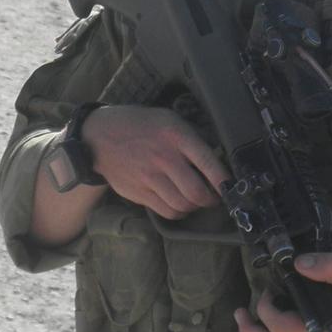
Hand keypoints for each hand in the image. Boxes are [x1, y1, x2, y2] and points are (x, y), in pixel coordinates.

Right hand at [84, 105, 228, 218]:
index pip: (208, 163)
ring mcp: (150, 178)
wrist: (101, 136)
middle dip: (211, 199)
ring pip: (182, 205)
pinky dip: (178, 212)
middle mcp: (164, 158)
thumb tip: (216, 156)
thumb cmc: (141, 125)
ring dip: (194, 207)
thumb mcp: (170, 119)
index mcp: (176, 136)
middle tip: (215, 198)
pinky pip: (166, 211)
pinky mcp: (138, 193)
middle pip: (196, 192)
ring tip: (197, 201)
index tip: (230, 187)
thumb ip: (192, 137)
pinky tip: (180, 204)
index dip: (223, 180)